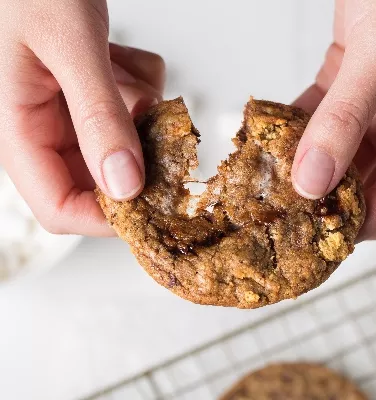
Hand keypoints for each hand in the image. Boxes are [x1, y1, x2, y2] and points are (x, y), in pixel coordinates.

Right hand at [0, 0, 164, 235]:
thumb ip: (97, 114)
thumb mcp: (69, 43)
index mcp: (20, 130)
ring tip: (120, 66)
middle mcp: (46, 130)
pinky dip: (142, 85)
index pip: (59, 208)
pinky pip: (134, 109)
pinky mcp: (94, 95)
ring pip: (126, 142)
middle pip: (103, 178)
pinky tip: (123, 56)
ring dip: (139, 108)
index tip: (154, 200)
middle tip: (149, 114)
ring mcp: (72, 113)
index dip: (106, 217)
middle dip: (137, 150)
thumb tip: (124, 184)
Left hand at [292, 0, 375, 240]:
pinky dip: (300, 128)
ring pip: (345, 153)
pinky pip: (327, 118)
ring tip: (267, 181)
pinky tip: (270, 138)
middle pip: (369, 181)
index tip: (307, 238)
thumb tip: (312, 182)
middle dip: (325, 196)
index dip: (354, 224)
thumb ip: (345, 118)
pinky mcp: (360, 81)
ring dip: (308, 164)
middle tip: (277, 211)